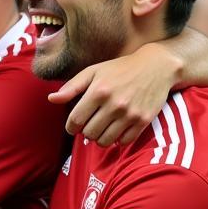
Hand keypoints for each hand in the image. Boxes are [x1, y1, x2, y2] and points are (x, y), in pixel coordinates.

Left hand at [47, 43, 177, 145]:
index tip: (73, 126)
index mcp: (99, 91)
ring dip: (100, 138)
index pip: (76, 121)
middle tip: (90, 124)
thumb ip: (72, 87)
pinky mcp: (144, 121)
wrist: (156, 66)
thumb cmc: (120, 69)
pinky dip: (118, 139)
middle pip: (89, 133)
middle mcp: (114, 104)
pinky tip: (116, 129)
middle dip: (85, 132)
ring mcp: (130, 114)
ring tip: (101, 128)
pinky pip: (124, 142)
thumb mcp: (93, 72)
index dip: (70, 127)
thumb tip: (51, 99)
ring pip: (105, 141)